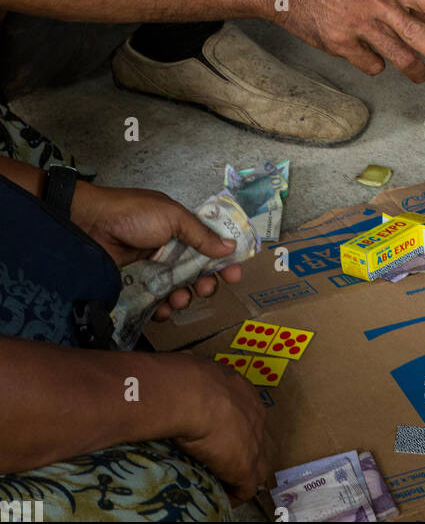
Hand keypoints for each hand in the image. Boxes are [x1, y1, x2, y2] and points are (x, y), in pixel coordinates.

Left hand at [70, 182, 241, 315]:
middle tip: (207, 289)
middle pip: (197, 272)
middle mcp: (170, 248)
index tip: (236, 275)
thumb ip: (201, 235)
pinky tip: (164, 309)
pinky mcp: (137, 284)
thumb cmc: (132, 214)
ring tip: (181, 299)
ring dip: (185, 297)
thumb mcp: (172, 218)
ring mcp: (153, 267)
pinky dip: (163, 308)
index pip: (210, 245)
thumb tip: (230, 247)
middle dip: (207, 283)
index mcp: (181, 227)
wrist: (90, 226)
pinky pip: (156, 301)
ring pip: (178, 289)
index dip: (225, 260)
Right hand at [174, 356, 276, 502]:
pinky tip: (221, 496)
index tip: (218, 436)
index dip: (234, 428)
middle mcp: (255, 414)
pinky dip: (235, 494)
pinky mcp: (246, 466)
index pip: (246, 415)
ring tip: (224, 481)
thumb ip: (193, 387)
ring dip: (242, 472)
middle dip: (245, 449)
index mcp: (243, 392)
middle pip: (257, 439)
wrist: (191, 396)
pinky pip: (246, 488)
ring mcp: (255, 441)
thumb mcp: (193, 378)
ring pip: (258, 464)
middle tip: (224, 460)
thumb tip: (175, 389)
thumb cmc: (187, 381)